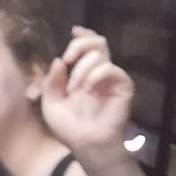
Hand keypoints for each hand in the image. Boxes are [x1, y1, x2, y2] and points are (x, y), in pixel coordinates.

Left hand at [40, 25, 134, 169]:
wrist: (87, 144)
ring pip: (100, 54)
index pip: (88, 46)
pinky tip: (88, 89)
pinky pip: (111, 69)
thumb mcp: (51, 104)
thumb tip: (59, 61)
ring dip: (82, 68)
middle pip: (97, 42)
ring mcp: (112, 78)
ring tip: (75, 89)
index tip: (74, 31)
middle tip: (69, 59)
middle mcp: (99, 72)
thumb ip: (52, 82)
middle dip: (80, 45)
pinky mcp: (123, 86)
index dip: (83, 34)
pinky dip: (95, 75)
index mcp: (84, 73)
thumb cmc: (70, 128)